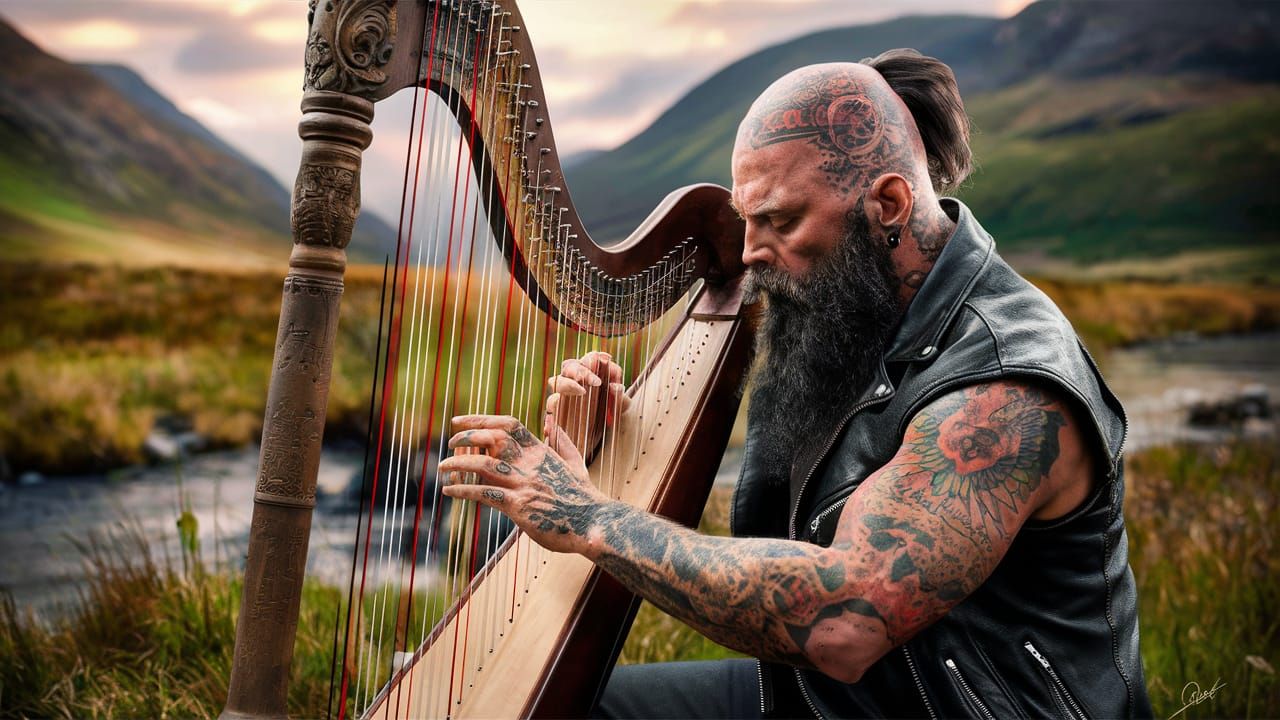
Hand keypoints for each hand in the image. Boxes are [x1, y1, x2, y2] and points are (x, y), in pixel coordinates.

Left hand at [438, 414, 608, 554]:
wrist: (593, 523)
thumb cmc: (584, 497)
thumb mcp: (575, 462)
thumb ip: (562, 440)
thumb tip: (552, 420)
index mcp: (541, 451)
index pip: (509, 424)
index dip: (481, 419)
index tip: (459, 422)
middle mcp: (530, 464)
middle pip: (492, 438)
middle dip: (466, 437)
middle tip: (449, 444)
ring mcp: (524, 484)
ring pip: (483, 465)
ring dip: (458, 464)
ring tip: (442, 466)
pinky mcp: (519, 506)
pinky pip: (484, 494)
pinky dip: (463, 490)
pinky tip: (449, 491)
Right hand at [546, 351, 630, 459]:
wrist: (597, 443)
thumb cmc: (609, 418)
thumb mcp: (620, 409)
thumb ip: (621, 398)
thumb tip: (615, 387)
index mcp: (590, 375)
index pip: (590, 359)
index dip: (597, 359)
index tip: (607, 364)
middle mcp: (574, 382)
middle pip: (570, 365)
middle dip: (582, 369)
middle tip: (597, 381)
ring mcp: (563, 398)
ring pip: (556, 381)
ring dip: (568, 384)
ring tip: (582, 392)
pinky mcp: (556, 415)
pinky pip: (550, 410)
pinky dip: (554, 410)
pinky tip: (564, 414)